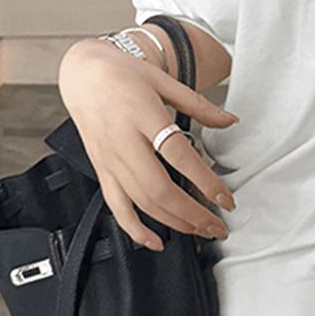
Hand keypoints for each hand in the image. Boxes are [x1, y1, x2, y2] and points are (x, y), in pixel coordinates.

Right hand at [58, 38, 238, 250]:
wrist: (84, 74)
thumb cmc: (124, 75)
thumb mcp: (165, 81)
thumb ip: (199, 105)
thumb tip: (230, 120)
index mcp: (144, 116)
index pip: (179, 156)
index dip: (205, 181)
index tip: (226, 199)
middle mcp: (124, 142)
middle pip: (159, 189)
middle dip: (192, 214)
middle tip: (217, 226)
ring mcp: (110, 159)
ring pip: (140, 202)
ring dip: (172, 222)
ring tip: (199, 230)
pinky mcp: (101, 170)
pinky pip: (116, 206)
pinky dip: (134, 228)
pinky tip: (154, 241)